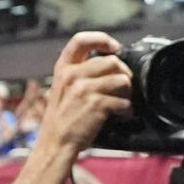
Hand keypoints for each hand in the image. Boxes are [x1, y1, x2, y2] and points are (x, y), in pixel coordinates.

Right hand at [35, 31, 132, 155]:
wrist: (56, 143)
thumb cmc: (62, 119)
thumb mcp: (63, 89)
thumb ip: (80, 73)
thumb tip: (110, 65)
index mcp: (64, 68)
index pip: (81, 40)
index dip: (101, 40)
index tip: (114, 47)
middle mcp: (73, 75)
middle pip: (111, 61)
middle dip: (123, 72)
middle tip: (125, 85)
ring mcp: (84, 89)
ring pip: (121, 80)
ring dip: (127, 92)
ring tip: (123, 101)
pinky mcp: (97, 105)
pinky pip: (123, 101)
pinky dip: (127, 109)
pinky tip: (121, 114)